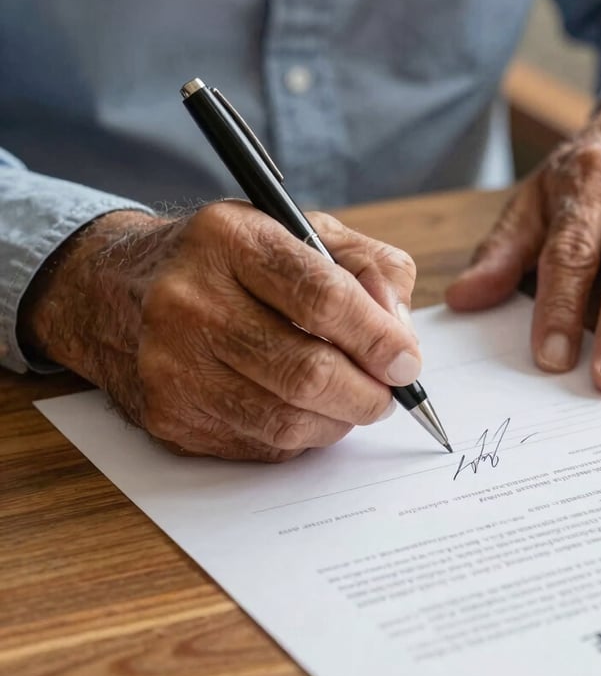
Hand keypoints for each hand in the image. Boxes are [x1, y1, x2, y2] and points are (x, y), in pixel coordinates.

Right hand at [20, 202, 419, 459]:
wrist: (119, 291)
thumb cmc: (227, 261)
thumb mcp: (298, 231)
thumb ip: (366, 266)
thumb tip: (400, 332)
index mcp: (229, 239)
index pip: (321, 296)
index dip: (377, 337)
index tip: (407, 362)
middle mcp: (189, 301)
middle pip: (306, 370)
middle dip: (367, 392)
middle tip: (388, 393)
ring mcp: (171, 364)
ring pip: (287, 419)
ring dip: (339, 420)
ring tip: (353, 401)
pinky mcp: (168, 415)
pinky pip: (260, 444)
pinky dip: (301, 435)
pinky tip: (305, 410)